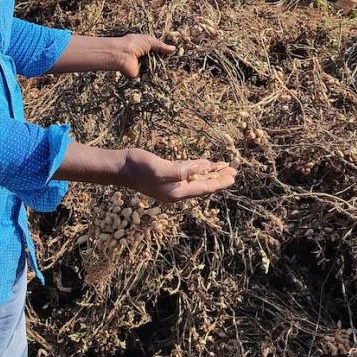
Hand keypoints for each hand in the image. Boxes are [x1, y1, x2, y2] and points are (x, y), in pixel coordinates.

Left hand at [112, 34, 174, 78]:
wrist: (122, 54)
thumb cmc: (133, 43)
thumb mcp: (149, 41)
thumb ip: (161, 46)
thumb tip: (173, 49)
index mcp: (144, 47)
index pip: (157, 50)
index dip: (164, 52)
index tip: (173, 53)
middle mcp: (143, 56)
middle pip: (157, 59)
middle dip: (164, 60)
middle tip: (174, 61)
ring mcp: (142, 66)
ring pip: (155, 68)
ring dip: (160, 67)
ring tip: (170, 66)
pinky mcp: (140, 74)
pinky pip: (150, 75)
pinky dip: (155, 74)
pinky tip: (163, 72)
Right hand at [120, 148, 236, 202]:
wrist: (121, 167)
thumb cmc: (139, 168)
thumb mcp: (160, 170)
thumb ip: (180, 171)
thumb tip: (199, 168)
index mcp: (177, 192)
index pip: (204, 188)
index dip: (219, 182)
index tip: (233, 176)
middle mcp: (177, 190)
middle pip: (203, 184)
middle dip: (219, 177)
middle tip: (235, 170)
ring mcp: (172, 182)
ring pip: (197, 177)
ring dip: (211, 172)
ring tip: (224, 166)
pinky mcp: (167, 172)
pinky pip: (187, 171)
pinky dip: (198, 167)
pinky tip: (205, 163)